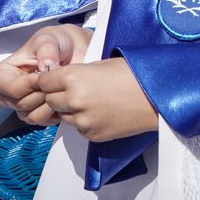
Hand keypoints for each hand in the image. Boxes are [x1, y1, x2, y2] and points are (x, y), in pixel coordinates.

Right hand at [0, 24, 92, 124]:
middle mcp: (12, 90)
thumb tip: (46, 68)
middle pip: (16, 103)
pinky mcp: (40, 111)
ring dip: (46, 104)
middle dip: (38, 94)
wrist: (76, 50)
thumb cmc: (57, 42)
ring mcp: (25, 103)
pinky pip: (41, 121)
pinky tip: (62, 98)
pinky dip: (53, 112)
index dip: (22, 85)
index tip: (40, 76)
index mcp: (6, 71)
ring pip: (28, 115)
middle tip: (53, 82)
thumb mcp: (49, 39)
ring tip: (58, 88)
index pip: (3, 86)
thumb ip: (46, 51)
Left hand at [37, 58, 157, 142]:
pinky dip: (84, 120)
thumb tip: (62, 79)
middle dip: (57, 94)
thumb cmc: (133, 75)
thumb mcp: (99, 64)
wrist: (156, 97)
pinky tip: (100, 111)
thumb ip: (77, 73)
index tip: (51, 79)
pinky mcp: (92, 135)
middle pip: (50, 100)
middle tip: (72, 89)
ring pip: (63, 115)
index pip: (43, 81)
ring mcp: (83, 120)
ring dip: (69, 109)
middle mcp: (74, 100)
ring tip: (90, 100)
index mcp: (73, 77)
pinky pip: (78, 127)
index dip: (47, 79)